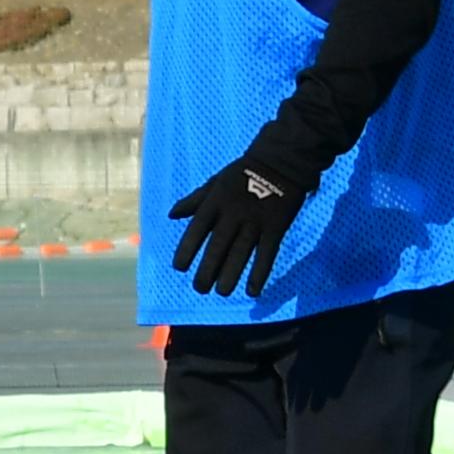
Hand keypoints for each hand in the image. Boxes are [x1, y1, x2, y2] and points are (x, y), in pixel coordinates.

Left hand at [167, 158, 306, 298]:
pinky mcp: (276, 227)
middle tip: (200, 288)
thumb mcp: (215, 182)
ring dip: (230, 275)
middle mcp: (233, 214)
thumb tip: (172, 215)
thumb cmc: (243, 173)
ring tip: (222, 292)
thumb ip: (194, 200)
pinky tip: (252, 291)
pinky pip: (267, 254)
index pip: (196, 230)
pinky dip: (259, 273)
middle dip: (207, 270)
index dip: (186, 250)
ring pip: (241, 253)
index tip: (179, 268)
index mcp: (215, 203)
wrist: (281, 162)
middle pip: (217, 247)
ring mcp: (255, 222)